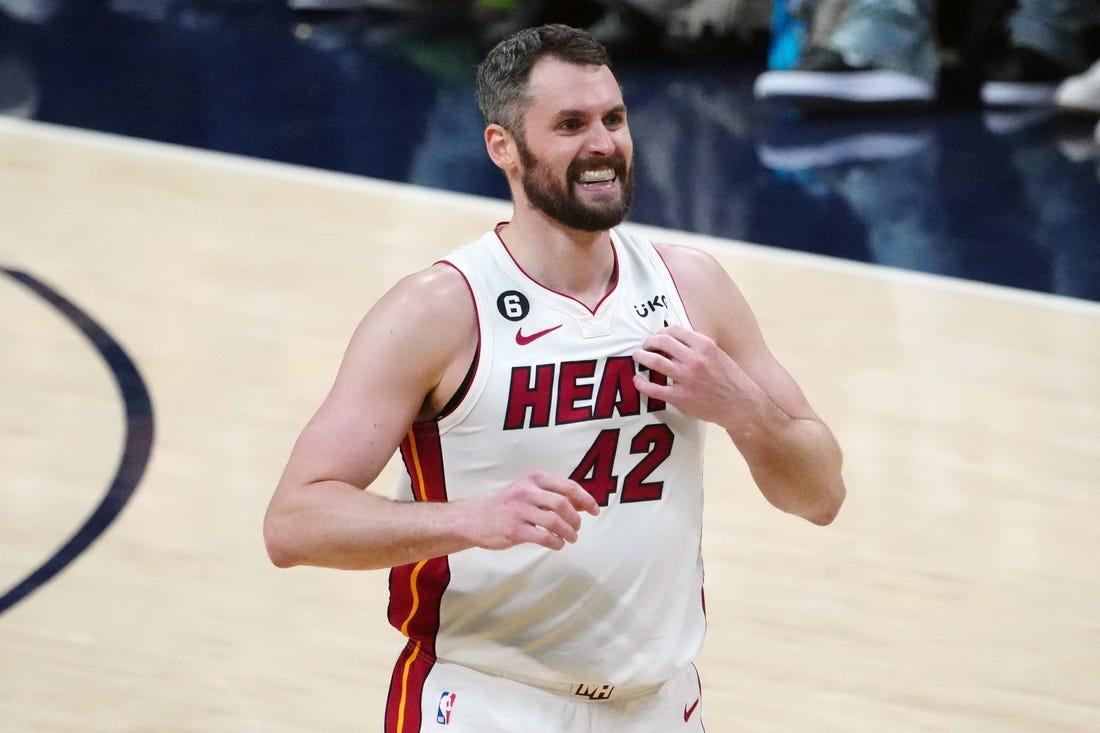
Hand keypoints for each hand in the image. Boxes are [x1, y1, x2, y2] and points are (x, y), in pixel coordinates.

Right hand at [464, 470, 599, 551]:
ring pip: (554, 521)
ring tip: (571, 538)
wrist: (475, 519)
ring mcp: (519, 510)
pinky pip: (543, 537)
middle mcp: (526, 491)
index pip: (568, 486)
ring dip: (568, 532)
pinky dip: (556, 542)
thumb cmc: (508, 506)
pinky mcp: (514, 529)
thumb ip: (555, 496)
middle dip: (575, 519)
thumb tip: (583, 504)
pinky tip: (557, 544)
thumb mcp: (530, 493)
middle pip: (563, 504)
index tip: (595, 510)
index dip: (586, 499)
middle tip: (577, 528)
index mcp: (534, 478)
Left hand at [632, 324, 763, 429]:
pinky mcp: (681, 397)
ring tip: (637, 357)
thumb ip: (700, 347)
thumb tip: (678, 341)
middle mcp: (694, 359)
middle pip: (661, 342)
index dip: (661, 331)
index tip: (657, 337)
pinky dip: (642, 384)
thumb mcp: (719, 355)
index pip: (674, 330)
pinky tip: (637, 381)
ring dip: (641, 357)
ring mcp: (687, 378)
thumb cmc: (732, 380)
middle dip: (649, 342)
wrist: (743, 406)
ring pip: (654, 362)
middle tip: (644, 346)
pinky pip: (654, 388)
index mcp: (705, 345)